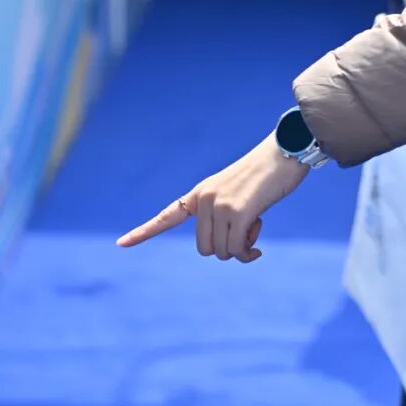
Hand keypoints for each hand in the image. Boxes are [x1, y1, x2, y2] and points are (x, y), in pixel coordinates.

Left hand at [115, 133, 309, 260]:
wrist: (285, 152)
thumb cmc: (267, 175)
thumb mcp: (239, 195)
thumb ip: (227, 217)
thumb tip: (232, 250)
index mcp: (200, 193)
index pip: (168, 215)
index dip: (144, 231)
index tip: (120, 243)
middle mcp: (204, 199)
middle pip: (204, 247)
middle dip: (227, 248)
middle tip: (248, 233)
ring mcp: (219, 206)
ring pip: (221, 251)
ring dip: (241, 249)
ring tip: (256, 227)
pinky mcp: (237, 213)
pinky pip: (237, 249)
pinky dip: (248, 252)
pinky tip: (258, 244)